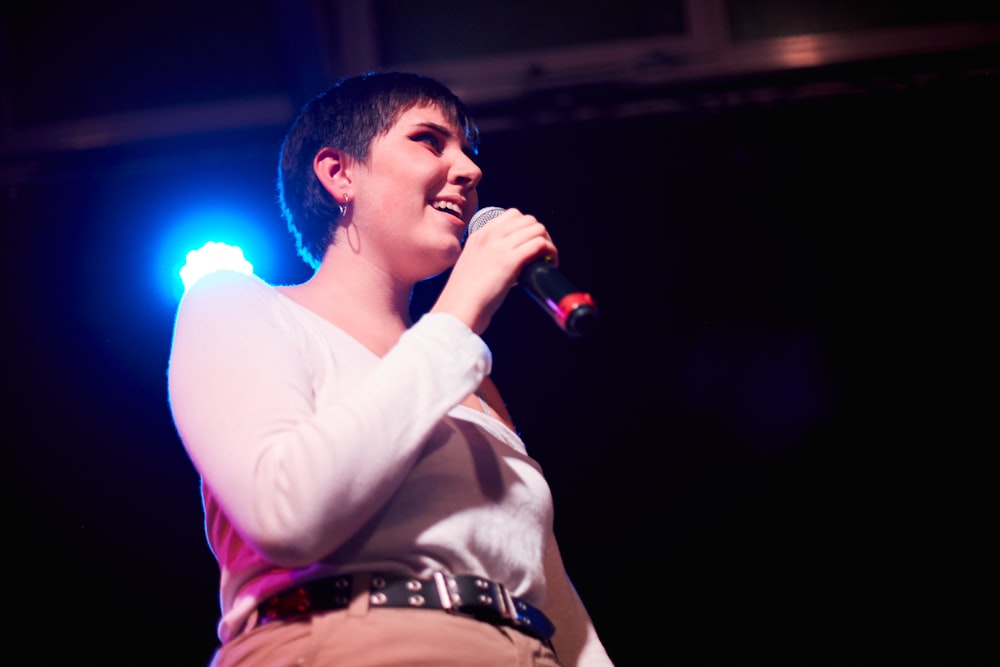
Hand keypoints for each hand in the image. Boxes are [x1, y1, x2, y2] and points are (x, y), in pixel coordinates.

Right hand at [430, 208, 557, 334]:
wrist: (458, 310)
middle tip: (542, 252)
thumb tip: (514, 262)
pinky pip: (540, 244)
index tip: (529, 243)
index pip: (511, 216)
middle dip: (540, 234)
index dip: (526, 228)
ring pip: (537, 229)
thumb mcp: (473, 266)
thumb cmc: (464, 297)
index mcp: (479, 236)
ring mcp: (499, 246)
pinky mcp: (510, 260)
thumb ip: (489, 258)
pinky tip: (550, 264)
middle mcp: (490, 236)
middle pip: (528, 220)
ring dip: (548, 242)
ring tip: (548, 259)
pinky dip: (551, 252)